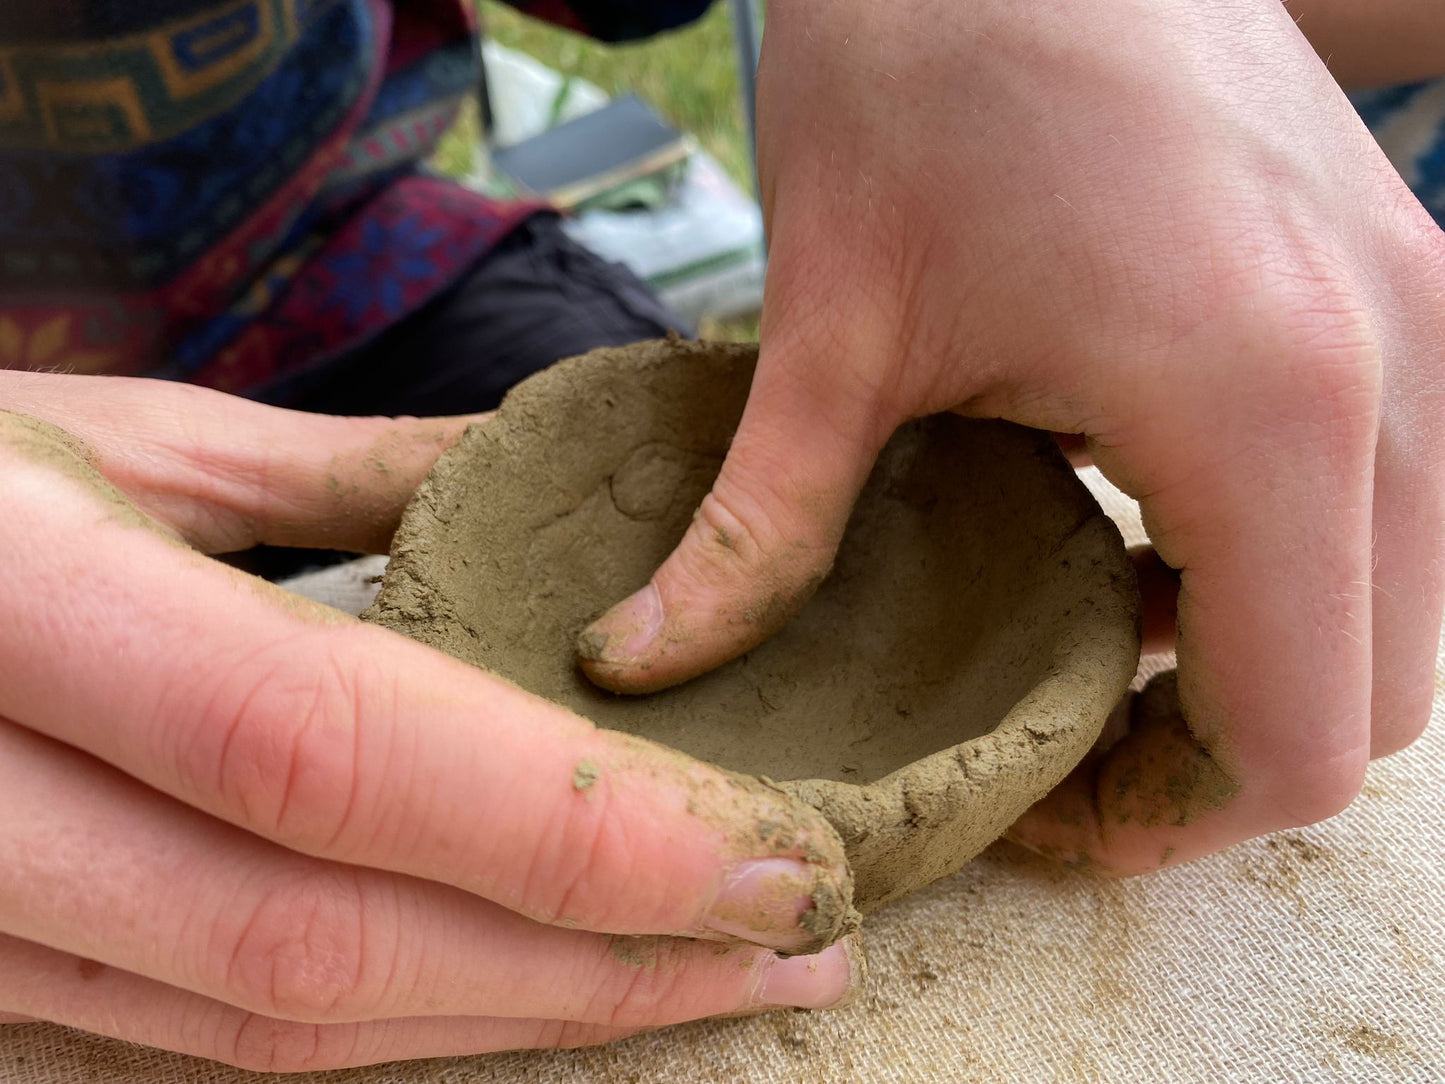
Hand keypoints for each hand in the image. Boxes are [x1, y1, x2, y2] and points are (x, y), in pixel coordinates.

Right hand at [0, 372, 856, 1070]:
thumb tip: (529, 489)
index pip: (337, 753)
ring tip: (708, 977)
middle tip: (798, 935)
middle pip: (326, 942)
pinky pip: (209, 1038)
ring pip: (272, 1027)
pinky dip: (396, 1022)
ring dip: (523, 1018)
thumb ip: (338, 480)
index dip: (571, 826)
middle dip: (594, 964)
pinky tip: (529, 987)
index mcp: (18, 603)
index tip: (767, 847)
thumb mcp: (113, 432)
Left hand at [578, 0, 1444, 873]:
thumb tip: (646, 661)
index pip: (1300, 735)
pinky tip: (1136, 532)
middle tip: (1058, 751)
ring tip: (1089, 651)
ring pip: (1400, 599)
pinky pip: (1386, 495)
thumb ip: (759, 528)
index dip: (1165, 817)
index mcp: (1269, 407)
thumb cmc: (928, 58)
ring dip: (1258, 659)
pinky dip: (1279, 560)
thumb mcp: (831, 327)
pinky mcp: (1389, 273)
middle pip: (1377, 693)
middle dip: (1218, 756)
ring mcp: (1418, 314)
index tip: (1034, 808)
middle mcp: (1397, 374)